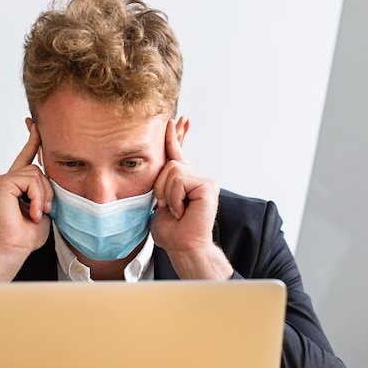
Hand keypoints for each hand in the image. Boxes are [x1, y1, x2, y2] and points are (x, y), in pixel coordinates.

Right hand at [0, 126, 52, 281]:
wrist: (13, 247)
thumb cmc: (27, 234)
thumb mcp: (43, 207)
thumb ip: (46, 190)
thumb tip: (55, 177)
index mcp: (15, 184)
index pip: (26, 157)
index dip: (33, 140)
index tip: (34, 122)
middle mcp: (6, 179)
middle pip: (37, 169)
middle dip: (47, 191)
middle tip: (45, 211)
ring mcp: (1, 180)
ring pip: (35, 174)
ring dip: (43, 197)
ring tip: (37, 213)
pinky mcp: (0, 183)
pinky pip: (29, 181)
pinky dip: (36, 198)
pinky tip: (32, 212)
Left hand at [151, 119, 233, 279]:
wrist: (182, 246)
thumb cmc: (170, 231)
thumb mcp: (159, 200)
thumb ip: (161, 182)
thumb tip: (159, 164)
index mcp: (184, 181)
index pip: (177, 154)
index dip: (175, 137)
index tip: (175, 120)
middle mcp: (197, 178)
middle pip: (169, 163)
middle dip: (160, 187)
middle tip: (166, 207)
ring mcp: (205, 182)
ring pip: (173, 170)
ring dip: (167, 194)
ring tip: (175, 211)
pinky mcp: (208, 186)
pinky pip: (180, 179)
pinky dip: (174, 197)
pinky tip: (181, 210)